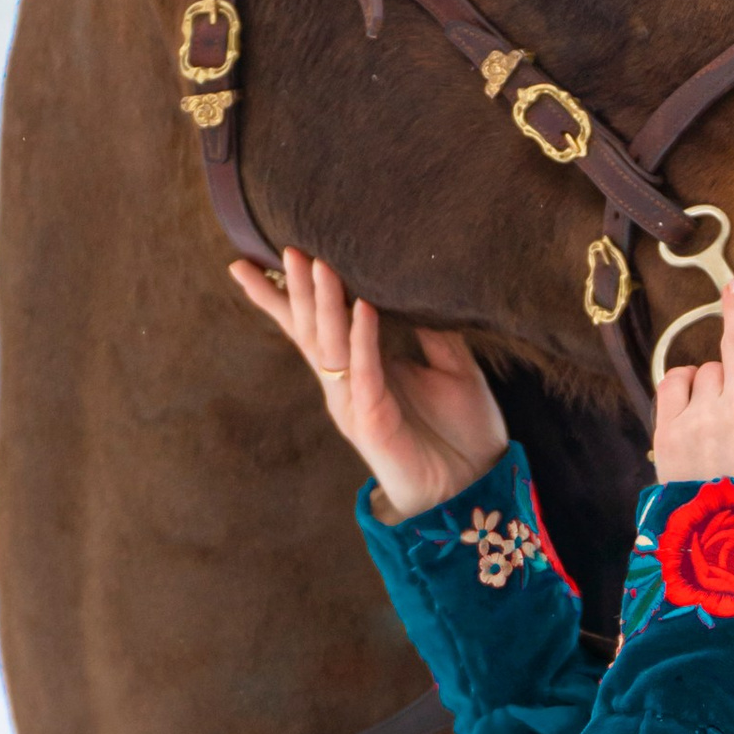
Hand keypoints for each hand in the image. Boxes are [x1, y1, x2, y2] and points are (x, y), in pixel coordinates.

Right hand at [231, 246, 506, 518]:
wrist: (476, 484)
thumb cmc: (461, 429)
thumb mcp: (452, 365)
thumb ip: (430, 329)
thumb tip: (416, 285)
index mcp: (359, 368)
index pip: (314, 325)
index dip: (283, 296)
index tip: (258, 259)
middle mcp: (347, 384)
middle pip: (310, 330)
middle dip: (296, 290)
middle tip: (288, 249)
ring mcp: (355, 403)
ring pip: (329, 347)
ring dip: (324, 305)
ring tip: (320, 265)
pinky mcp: (372, 422)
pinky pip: (365, 373)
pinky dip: (363, 340)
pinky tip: (363, 307)